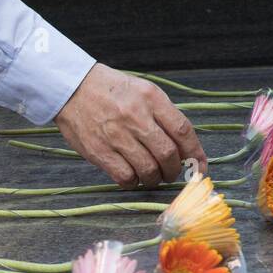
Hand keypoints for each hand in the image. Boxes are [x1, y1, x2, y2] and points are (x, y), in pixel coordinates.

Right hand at [54, 64, 206, 187]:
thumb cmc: (111, 92)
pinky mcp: (100, 151)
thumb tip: (184, 148)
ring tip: (152, 176)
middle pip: (167, 154)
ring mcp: (117, 135)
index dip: (195, 153)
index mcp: (151, 98)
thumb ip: (163, 115)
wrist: (73, 89)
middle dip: (174, 170)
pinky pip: (125, 177)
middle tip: (171, 174)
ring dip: (154, 179)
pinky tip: (132, 177)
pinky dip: (134, 182)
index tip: (200, 166)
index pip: (183, 130)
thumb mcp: (142, 91)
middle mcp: (136, 116)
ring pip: (148, 169)